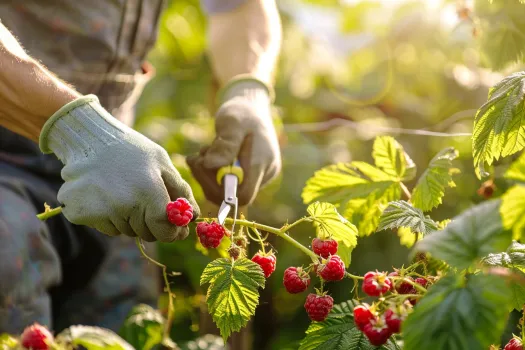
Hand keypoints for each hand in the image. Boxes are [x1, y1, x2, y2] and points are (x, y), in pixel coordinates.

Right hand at [39, 95, 199, 241]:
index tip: (177, 229)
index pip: (165, 231)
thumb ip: (181, 190)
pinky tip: (106, 194)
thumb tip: (193, 216)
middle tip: (148, 202)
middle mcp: (123, 206)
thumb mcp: (162, 163)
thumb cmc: (131, 150)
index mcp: (147, 192)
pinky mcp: (78, 213)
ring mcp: (99, 212)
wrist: (89, 138)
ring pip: (125, 231)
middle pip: (146, 234)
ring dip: (130, 219)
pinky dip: (110, 217)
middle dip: (153, 224)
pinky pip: (105, 227)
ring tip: (124, 191)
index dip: (173, 232)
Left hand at [187, 78, 280, 205]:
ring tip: (202, 153)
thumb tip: (210, 165)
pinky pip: (228, 185)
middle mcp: (264, 174)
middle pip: (233, 196)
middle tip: (196, 158)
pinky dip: (213, 174)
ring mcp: (258, 177)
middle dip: (209, 180)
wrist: (252, 107)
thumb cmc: (242, 111)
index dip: (220, 189)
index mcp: (262, 163)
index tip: (205, 166)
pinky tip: (208, 156)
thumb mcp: (232, 122)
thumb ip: (224, 145)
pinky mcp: (250, 177)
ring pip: (228, 192)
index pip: (243, 195)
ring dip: (208, 176)